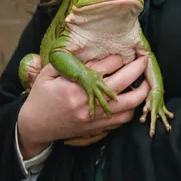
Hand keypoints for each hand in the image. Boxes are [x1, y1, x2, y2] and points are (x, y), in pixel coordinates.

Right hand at [17, 54, 148, 158]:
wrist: (35, 127)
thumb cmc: (41, 96)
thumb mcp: (49, 73)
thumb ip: (70, 61)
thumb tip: (93, 52)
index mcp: (74, 86)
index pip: (104, 68)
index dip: (118, 58)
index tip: (125, 52)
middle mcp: (87, 103)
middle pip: (122, 84)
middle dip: (137, 69)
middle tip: (145, 58)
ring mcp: (94, 118)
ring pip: (128, 106)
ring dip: (140, 92)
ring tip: (145, 80)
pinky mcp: (96, 128)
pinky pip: (122, 120)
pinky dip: (132, 109)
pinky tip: (133, 98)